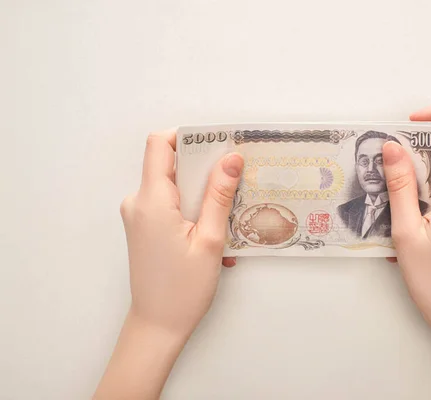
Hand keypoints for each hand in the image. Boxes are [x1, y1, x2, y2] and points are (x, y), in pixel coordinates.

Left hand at [120, 131, 243, 338]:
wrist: (158, 326)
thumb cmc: (183, 289)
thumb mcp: (210, 240)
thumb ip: (219, 195)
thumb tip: (231, 158)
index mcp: (151, 201)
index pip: (159, 144)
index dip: (187, 137)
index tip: (216, 145)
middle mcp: (138, 203)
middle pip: (169, 164)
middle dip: (203, 168)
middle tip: (233, 182)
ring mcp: (139, 216)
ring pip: (173, 186)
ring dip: (202, 194)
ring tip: (227, 218)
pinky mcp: (144, 228)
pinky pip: (170, 204)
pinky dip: (193, 210)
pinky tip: (213, 234)